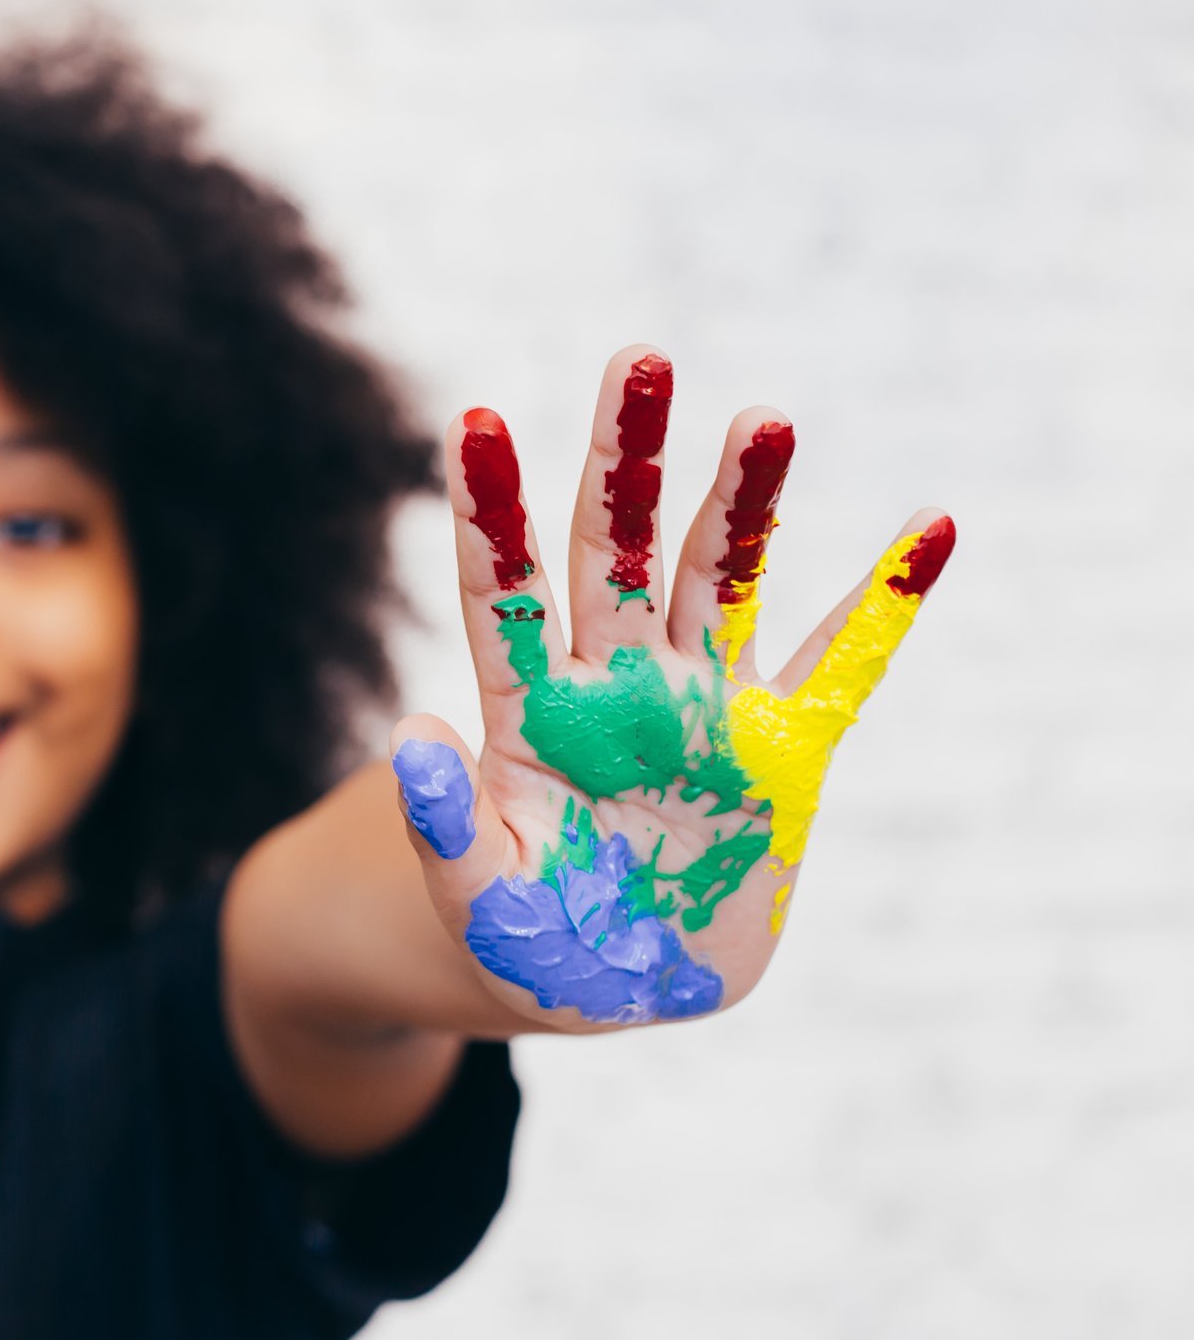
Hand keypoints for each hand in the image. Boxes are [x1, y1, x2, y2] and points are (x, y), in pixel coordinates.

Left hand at [390, 346, 952, 1026]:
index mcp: (531, 715)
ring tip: (761, 418)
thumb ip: (440, 824)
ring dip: (740, 502)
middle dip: (624, 460)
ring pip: (718, 582)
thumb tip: (408, 733)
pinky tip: (931, 528)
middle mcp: (614, 687)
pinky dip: (885, 604)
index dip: (491, 511)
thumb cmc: (525, 938)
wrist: (609, 981)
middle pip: (613, 554)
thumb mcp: (473, 895)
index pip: (503, 594)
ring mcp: (700, 710)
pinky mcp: (782, 756)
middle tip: (638, 358)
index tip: (474, 419)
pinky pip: (843, 669)